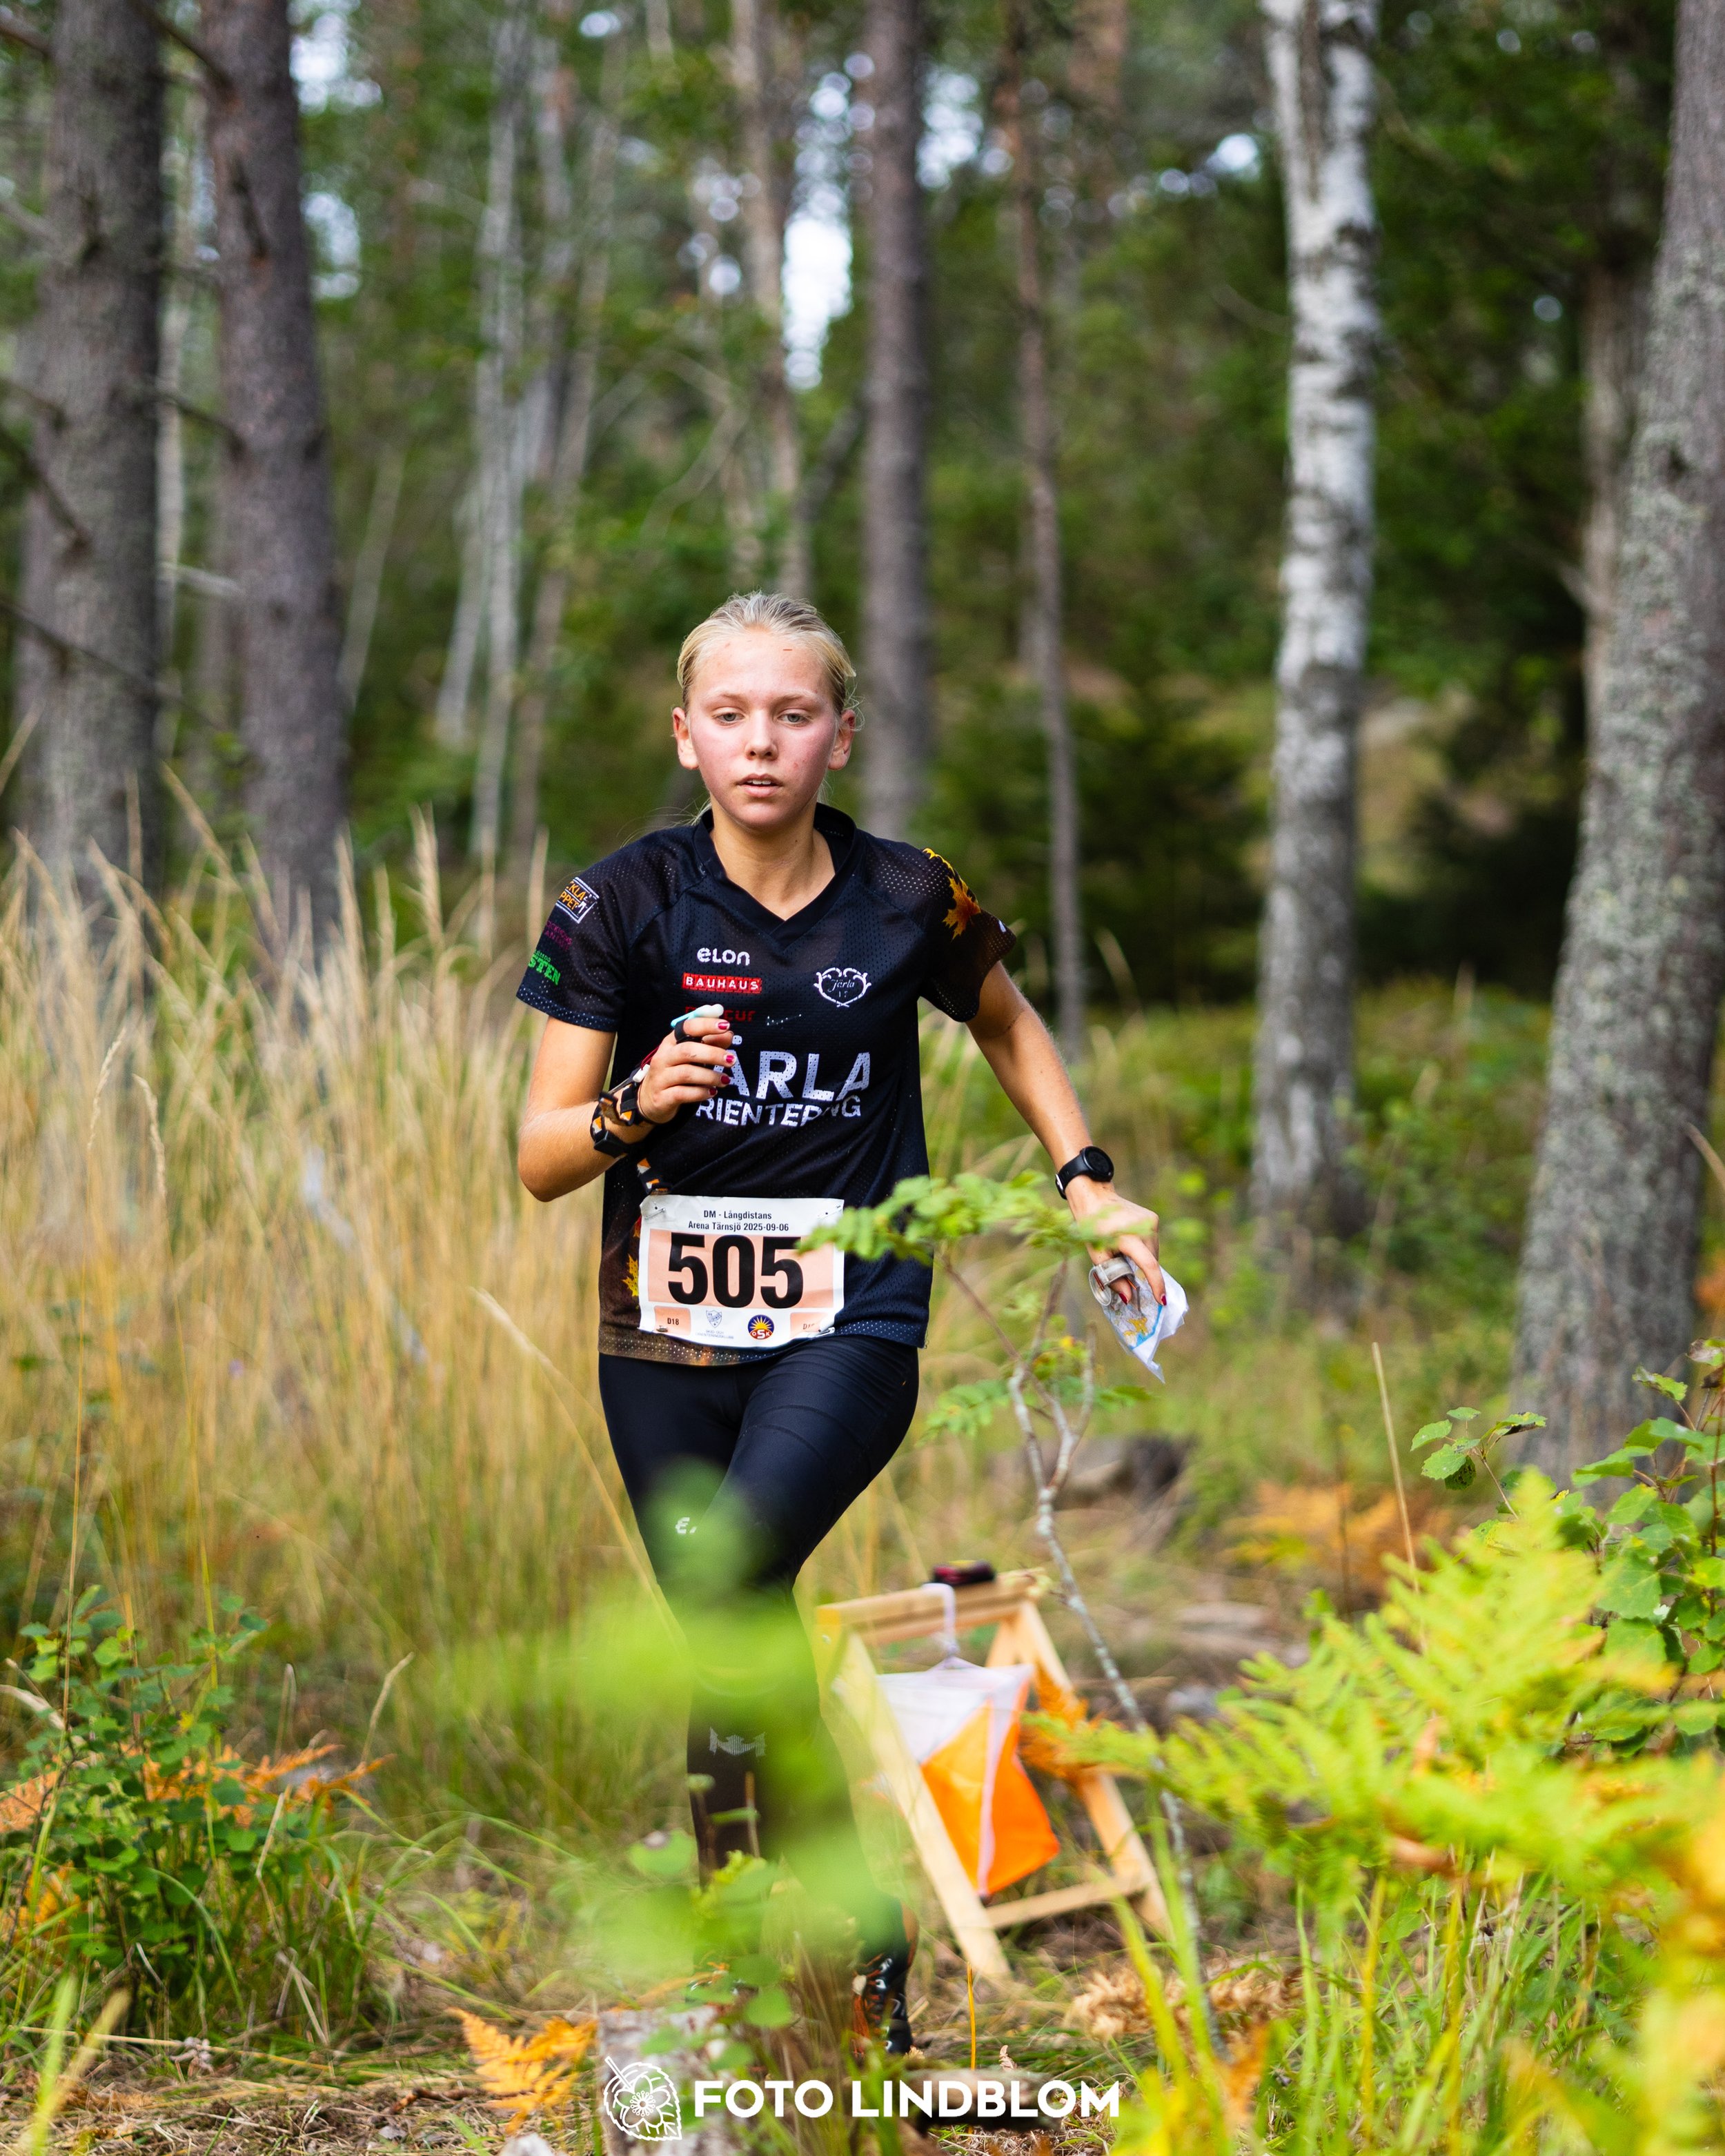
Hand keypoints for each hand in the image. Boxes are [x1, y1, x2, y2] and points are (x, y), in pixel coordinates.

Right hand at [635, 1010, 738, 1123]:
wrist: (651, 1099)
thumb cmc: (674, 1073)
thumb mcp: (690, 1056)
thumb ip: (709, 1043)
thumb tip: (728, 1034)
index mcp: (671, 1042)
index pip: (687, 1027)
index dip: (707, 1025)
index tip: (726, 1026)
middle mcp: (663, 1057)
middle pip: (687, 1050)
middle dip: (712, 1054)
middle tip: (731, 1060)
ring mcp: (661, 1078)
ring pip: (687, 1073)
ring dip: (710, 1076)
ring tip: (725, 1080)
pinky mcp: (663, 1097)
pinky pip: (683, 1093)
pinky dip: (700, 1093)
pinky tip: (712, 1092)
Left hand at [1064, 1180, 1165, 1304]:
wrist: (1095, 1197)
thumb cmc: (1092, 1229)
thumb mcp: (1098, 1256)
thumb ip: (1114, 1278)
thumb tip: (1129, 1298)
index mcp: (1128, 1237)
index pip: (1148, 1265)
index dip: (1156, 1284)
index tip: (1161, 1300)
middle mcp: (1144, 1228)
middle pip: (1151, 1260)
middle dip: (1143, 1272)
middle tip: (1128, 1272)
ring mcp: (1151, 1221)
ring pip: (1154, 1252)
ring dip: (1144, 1259)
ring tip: (1125, 1251)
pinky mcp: (1153, 1217)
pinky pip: (1153, 1241)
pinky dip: (1144, 1247)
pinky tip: (1130, 1240)